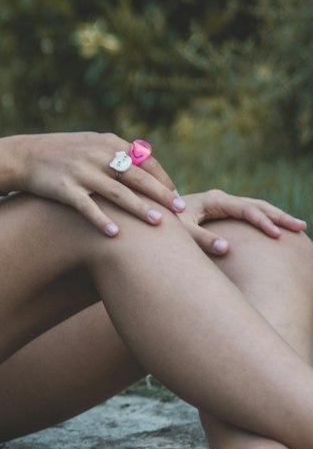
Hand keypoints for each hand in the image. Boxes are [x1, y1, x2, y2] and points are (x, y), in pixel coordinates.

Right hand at [0, 131, 183, 236]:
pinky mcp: (65, 188)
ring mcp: (81, 172)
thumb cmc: (63, 153)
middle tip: (179, 211)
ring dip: (139, 208)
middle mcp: (98, 156)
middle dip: (161, 194)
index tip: (175, 197)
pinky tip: (116, 234)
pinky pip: (87, 207)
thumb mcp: (92, 144)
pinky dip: (102, 220)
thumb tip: (147, 167)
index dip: (162, 179)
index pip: (145, 161)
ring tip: (158, 224)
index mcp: (108, 143)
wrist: (24, 155)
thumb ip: (118, 153)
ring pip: (117, 193)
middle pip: (137, 177)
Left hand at [175, 188, 308, 256]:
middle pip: (256, 205)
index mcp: (213, 200)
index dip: (262, 221)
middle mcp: (220, 199)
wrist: (151, 213)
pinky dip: (265, 220)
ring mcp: (222, 205)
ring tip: (297, 227)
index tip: (277, 235)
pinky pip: (248, 215)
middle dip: (279, 216)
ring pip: (255, 208)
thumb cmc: (164, 222)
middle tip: (300, 227)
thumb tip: (227, 248)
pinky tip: (276, 229)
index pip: (245, 209)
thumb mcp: (180, 230)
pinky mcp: (221, 213)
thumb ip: (201, 238)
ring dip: (275, 216)